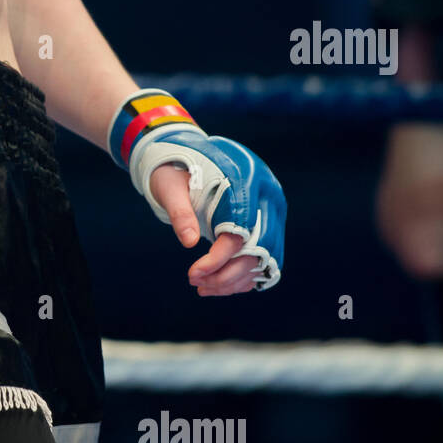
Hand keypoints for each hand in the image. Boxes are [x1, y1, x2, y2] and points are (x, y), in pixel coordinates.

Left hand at [150, 164, 259, 295]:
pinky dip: (243, 274)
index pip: (240, 230)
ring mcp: (272, 209)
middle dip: (227, 274)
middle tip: (196, 284)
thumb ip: (180, 212)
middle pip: (258, 248)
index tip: (193, 274)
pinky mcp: (269, 221)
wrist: (191, 155)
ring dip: (234, 279)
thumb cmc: (178, 171)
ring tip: (203, 287)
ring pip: (264, 257)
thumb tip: (188, 242)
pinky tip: (219, 283)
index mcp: (246, 181)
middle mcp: (267, 195)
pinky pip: (264, 256)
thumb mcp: (170, 187)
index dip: (218, 258)